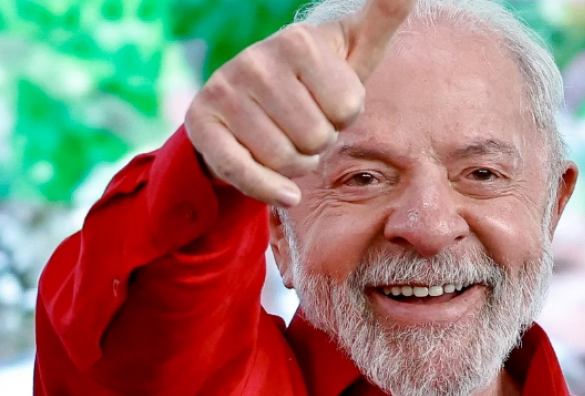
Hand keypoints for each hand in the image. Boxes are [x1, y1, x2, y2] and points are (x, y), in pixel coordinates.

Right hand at [184, 0, 415, 206]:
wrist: (250, 99)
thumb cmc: (318, 78)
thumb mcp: (354, 49)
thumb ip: (383, 17)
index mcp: (298, 40)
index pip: (349, 109)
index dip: (344, 117)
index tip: (328, 103)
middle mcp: (256, 59)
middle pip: (318, 137)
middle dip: (320, 142)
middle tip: (305, 127)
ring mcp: (224, 89)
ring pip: (285, 160)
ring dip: (296, 165)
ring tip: (288, 143)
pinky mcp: (201, 121)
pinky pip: (244, 173)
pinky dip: (269, 189)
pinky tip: (284, 190)